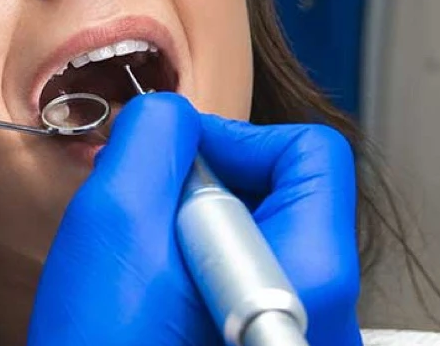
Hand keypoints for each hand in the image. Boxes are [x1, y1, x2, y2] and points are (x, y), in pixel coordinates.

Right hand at [29, 94, 362, 345]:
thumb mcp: (114, 221)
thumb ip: (156, 138)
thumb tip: (175, 116)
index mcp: (313, 278)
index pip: (313, 153)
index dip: (235, 139)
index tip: (176, 163)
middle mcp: (326, 319)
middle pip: (290, 200)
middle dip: (209, 194)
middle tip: (152, 230)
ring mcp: (297, 345)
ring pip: (261, 248)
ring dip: (196, 242)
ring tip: (147, 284)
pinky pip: (247, 293)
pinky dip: (196, 284)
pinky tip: (151, 315)